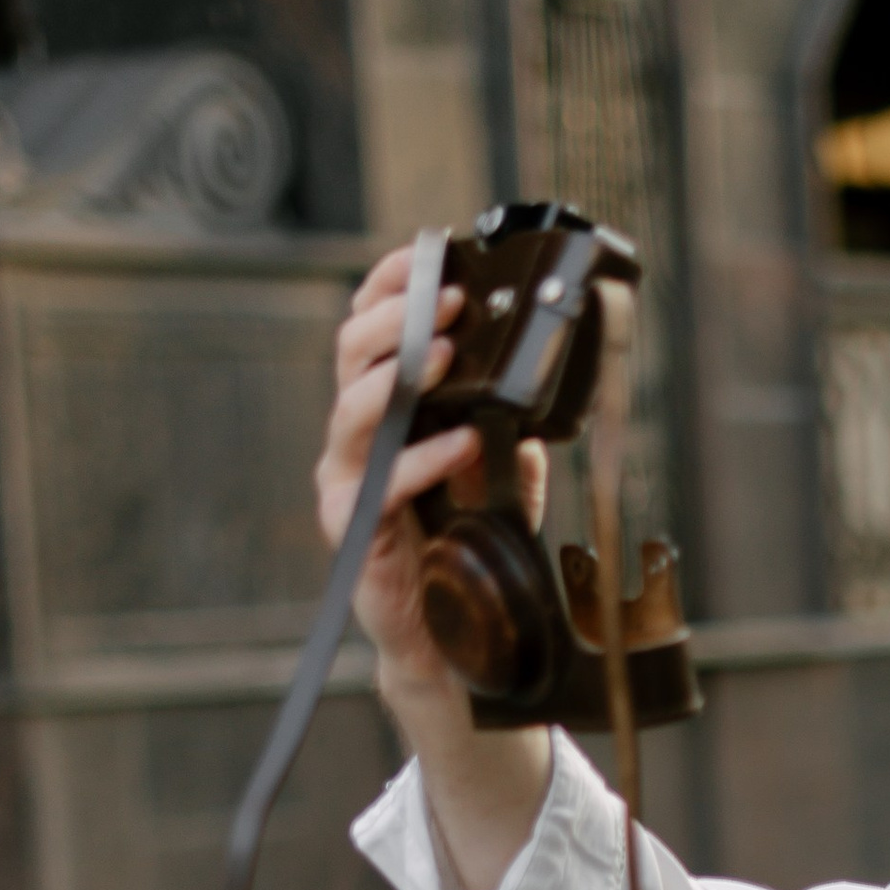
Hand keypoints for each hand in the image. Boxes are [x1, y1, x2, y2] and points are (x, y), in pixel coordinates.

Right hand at [317, 242, 546, 687]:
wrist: (447, 636)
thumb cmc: (464, 550)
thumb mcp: (501, 480)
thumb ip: (512, 436)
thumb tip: (542, 394)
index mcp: (384, 412)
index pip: (370, 331)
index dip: (389, 287)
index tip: (426, 253)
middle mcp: (356, 439)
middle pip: (351, 355)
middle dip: (395, 317)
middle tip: (445, 298)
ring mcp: (348, 481)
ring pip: (353, 409)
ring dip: (400, 375)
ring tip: (443, 353)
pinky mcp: (353, 527)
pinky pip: (385, 482)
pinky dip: (424, 457)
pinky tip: (462, 443)